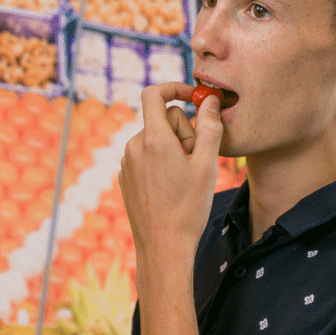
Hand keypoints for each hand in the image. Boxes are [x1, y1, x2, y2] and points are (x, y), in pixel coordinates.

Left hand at [119, 83, 223, 296]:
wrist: (163, 246)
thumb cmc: (188, 208)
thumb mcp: (207, 165)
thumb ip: (210, 126)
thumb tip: (209, 99)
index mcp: (154, 139)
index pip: (154, 93)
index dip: (174, 88)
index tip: (192, 95)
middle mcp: (134, 146)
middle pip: (161, 119)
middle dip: (182, 129)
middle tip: (196, 158)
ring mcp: (127, 162)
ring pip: (154, 138)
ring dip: (172, 147)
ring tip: (184, 177)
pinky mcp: (125, 176)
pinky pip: (146, 155)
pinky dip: (160, 161)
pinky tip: (170, 187)